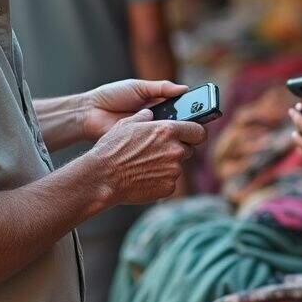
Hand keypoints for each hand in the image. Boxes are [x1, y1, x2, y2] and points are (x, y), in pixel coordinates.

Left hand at [80, 79, 186, 141]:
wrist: (91, 112)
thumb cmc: (113, 95)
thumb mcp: (138, 87)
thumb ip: (161, 88)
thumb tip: (185, 89)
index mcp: (159, 105)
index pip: (182, 110)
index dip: (193, 112)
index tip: (205, 110)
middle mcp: (157, 122)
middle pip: (179, 128)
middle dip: (186, 126)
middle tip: (192, 123)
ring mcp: (149, 137)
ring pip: (170, 140)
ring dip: (175, 137)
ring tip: (178, 132)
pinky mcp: (141, 147)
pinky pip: (156, 149)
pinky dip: (162, 147)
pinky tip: (165, 142)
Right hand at [85, 109, 205, 203]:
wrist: (103, 176)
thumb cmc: (112, 148)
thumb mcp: (127, 124)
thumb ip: (145, 117)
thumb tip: (150, 114)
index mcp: (168, 130)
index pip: (198, 131)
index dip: (194, 133)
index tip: (191, 135)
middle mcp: (175, 150)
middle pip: (188, 149)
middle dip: (177, 149)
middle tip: (158, 152)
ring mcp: (174, 171)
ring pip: (178, 166)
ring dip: (167, 165)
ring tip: (145, 166)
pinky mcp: (169, 188)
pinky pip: (170, 181)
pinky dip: (161, 180)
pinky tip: (144, 177)